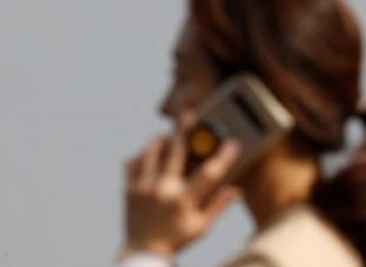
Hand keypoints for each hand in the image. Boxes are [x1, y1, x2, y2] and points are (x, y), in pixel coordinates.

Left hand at [119, 112, 241, 260]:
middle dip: (184, 130)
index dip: (223, 158)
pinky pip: (133, 161)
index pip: (208, 174)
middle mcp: (163, 191)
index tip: (233, 144)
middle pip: (175, 151)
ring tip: (169, 137)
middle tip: (189, 114)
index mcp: (184, 201)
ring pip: (151, 151)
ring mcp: (143, 187)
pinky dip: (142, 154)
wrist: (143, 251)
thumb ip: (218, 206)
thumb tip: (236, 189)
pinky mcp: (129, 188)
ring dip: (161, 141)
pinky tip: (150, 154)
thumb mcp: (201, 226)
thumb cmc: (176, 239)